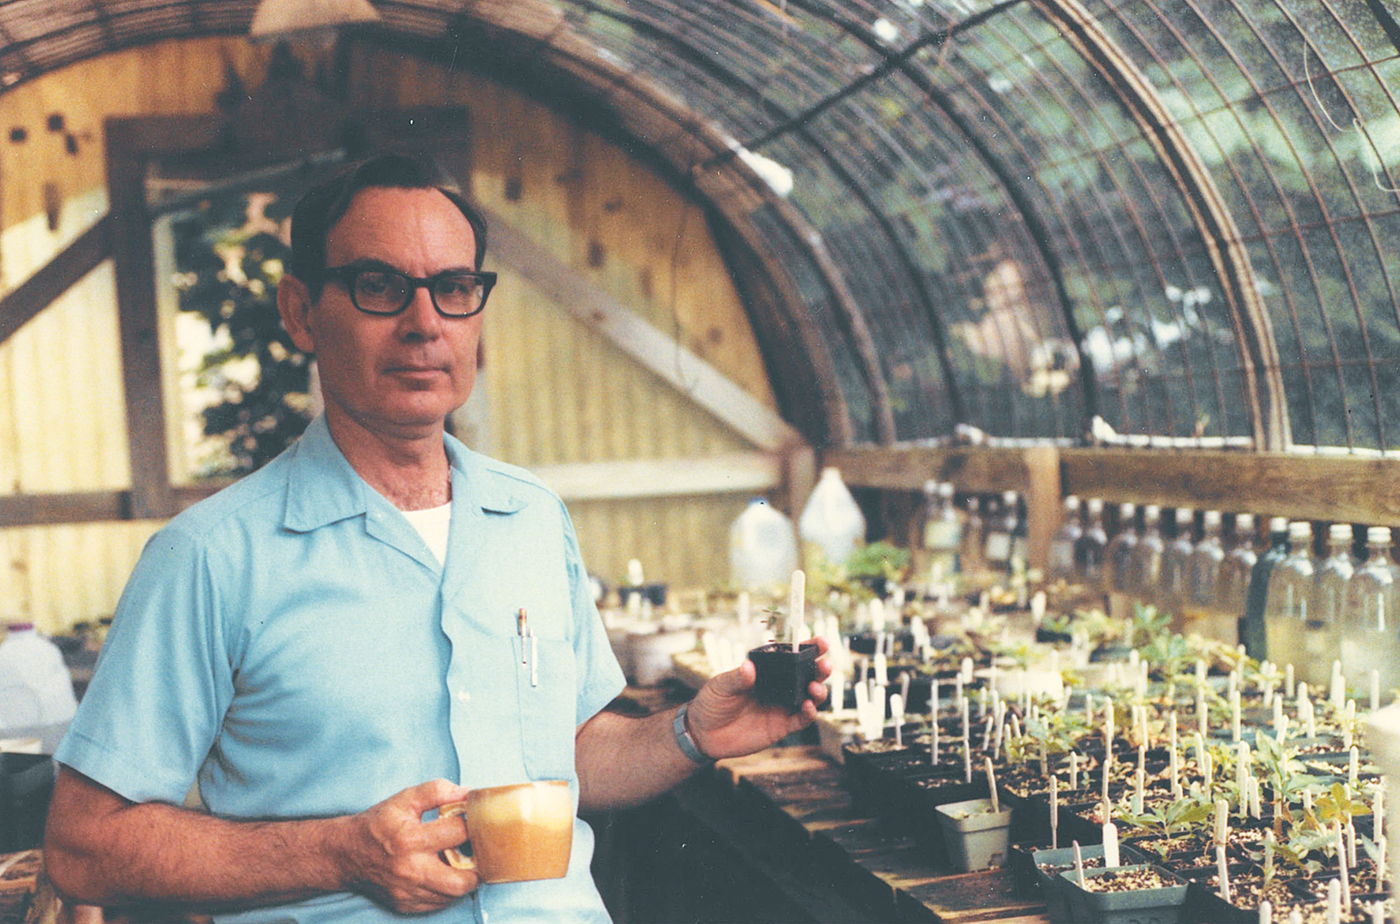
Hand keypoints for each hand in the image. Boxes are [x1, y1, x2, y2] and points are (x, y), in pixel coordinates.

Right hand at [339, 779, 479, 914]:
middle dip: (476, 865)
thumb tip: (467, 794)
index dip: (471, 823)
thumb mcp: (404, 799)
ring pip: (453, 895)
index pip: (458, 832)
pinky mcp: (406, 905)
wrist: (347, 854)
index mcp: (410, 839)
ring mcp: (408, 892)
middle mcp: (410, 870)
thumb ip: (436, 791)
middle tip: (476, 852)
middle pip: (462, 879)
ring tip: (461, 863)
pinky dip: (447, 890)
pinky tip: (443, 874)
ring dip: (463, 879)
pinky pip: (439, 903)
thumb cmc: (379, 824)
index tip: (473, 821)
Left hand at [686, 636, 831, 759]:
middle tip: (824, 664)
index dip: (809, 648)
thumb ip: (736, 678)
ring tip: (815, 687)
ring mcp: (781, 707)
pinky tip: (808, 707)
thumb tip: (749, 667)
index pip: (791, 657)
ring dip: (818, 691)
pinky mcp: (781, 727)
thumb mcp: (720, 686)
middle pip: (807, 675)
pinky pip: (800, 720)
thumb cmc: (711, 702)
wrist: (703, 733)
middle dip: (820, 668)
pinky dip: (809, 714)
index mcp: (767, 671)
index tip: (822, 641)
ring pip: (809, 697)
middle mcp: (779, 687)